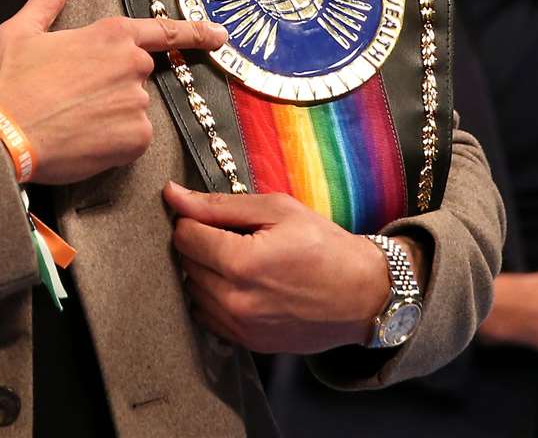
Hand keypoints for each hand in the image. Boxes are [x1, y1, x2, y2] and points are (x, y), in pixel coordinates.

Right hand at [0, 0, 225, 184]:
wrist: (5, 137)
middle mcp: (132, 65)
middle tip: (73, 96)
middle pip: (136, 74)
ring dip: (111, 114)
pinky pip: (133, 137)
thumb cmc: (13, 84)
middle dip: (112, 85)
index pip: (163, 31)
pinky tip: (83, 138)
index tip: (219, 35)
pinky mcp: (137, 137)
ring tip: (72, 119)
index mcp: (110, 34)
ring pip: (133, 108)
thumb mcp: (23, 29)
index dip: (194, 32)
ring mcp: (137, 102)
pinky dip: (113, 140)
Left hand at [162, 183, 395, 352]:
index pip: (185, 236)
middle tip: (231, 237)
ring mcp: (241, 327)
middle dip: (200, 245)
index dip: (194, 219)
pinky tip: (241, 285)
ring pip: (193, 291)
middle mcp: (236, 301)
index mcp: (242, 263)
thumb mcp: (277, 210)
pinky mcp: (248, 343)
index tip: (216, 218)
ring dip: (205, 273)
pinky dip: (215, 298)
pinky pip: (207, 316)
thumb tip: (173, 194)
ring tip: (239, 261)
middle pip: (186, 264)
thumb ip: (220, 204)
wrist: (364, 295)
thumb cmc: (324, 245)